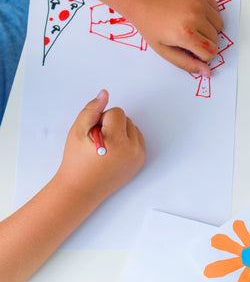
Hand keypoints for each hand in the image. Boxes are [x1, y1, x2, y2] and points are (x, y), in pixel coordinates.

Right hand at [53, 90, 144, 205]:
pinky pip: (137, 140)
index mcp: (117, 141)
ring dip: (120, 132)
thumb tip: (104, 94)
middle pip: (126, 119)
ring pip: (133, 128)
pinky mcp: (140, 162)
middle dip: (111, 125)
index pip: (116, 112)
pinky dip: (126, 141)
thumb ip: (91, 110)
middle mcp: (132, 149)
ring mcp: (138, 156)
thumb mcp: (77, 131)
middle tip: (98, 141)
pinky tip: (113, 152)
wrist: (82, 187)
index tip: (94, 133)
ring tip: (106, 147)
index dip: (101, 119)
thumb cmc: (76, 160)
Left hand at [124, 0, 224, 76]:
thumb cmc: (150, 24)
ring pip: (219, 26)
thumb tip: (207, 72)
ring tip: (191, 24)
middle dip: (204, 41)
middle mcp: (194, 17)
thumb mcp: (163, 49)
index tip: (190, 49)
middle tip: (186, 35)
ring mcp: (199, 3)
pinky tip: (193, 13)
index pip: (211, 52)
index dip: (202, 55)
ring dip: (209, 28)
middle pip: (215, 39)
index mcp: (184, 34)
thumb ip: (186, 63)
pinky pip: (217, 11)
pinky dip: (209, 15)